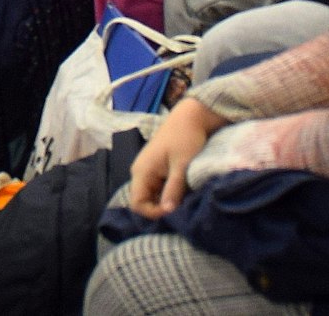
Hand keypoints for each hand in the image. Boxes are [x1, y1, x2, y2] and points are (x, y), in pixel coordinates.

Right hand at [128, 99, 224, 219]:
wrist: (191, 117)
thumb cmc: (186, 138)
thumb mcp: (182, 165)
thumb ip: (174, 188)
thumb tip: (168, 212)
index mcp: (141, 171)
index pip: (137, 203)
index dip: (152, 212)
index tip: (174, 212)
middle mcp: (141, 172)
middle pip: (144, 200)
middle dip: (161, 208)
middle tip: (182, 209)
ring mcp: (149, 170)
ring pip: (153, 195)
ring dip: (167, 201)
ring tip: (185, 200)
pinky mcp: (158, 169)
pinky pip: (159, 187)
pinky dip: (170, 193)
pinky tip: (184, 191)